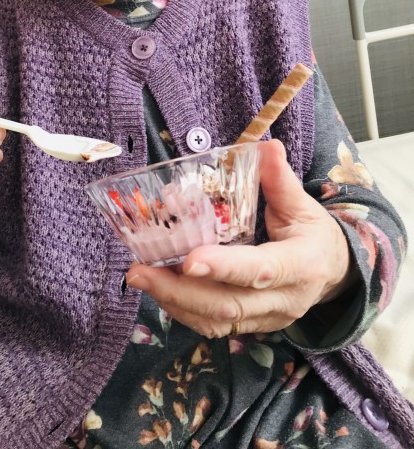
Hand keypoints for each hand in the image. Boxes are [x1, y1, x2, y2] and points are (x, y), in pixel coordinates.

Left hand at [126, 139, 353, 337]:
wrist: (334, 273)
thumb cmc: (313, 233)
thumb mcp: (302, 204)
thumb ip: (280, 179)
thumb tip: (265, 146)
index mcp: (301, 265)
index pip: (261, 270)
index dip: (224, 267)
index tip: (189, 259)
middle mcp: (285, 300)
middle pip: (229, 305)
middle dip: (180, 291)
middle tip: (139, 271)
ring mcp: (268, 319)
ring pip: (217, 321)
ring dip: (174, 302)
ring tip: (140, 277)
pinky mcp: (252, 327)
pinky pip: (214, 327)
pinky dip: (183, 311)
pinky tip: (159, 290)